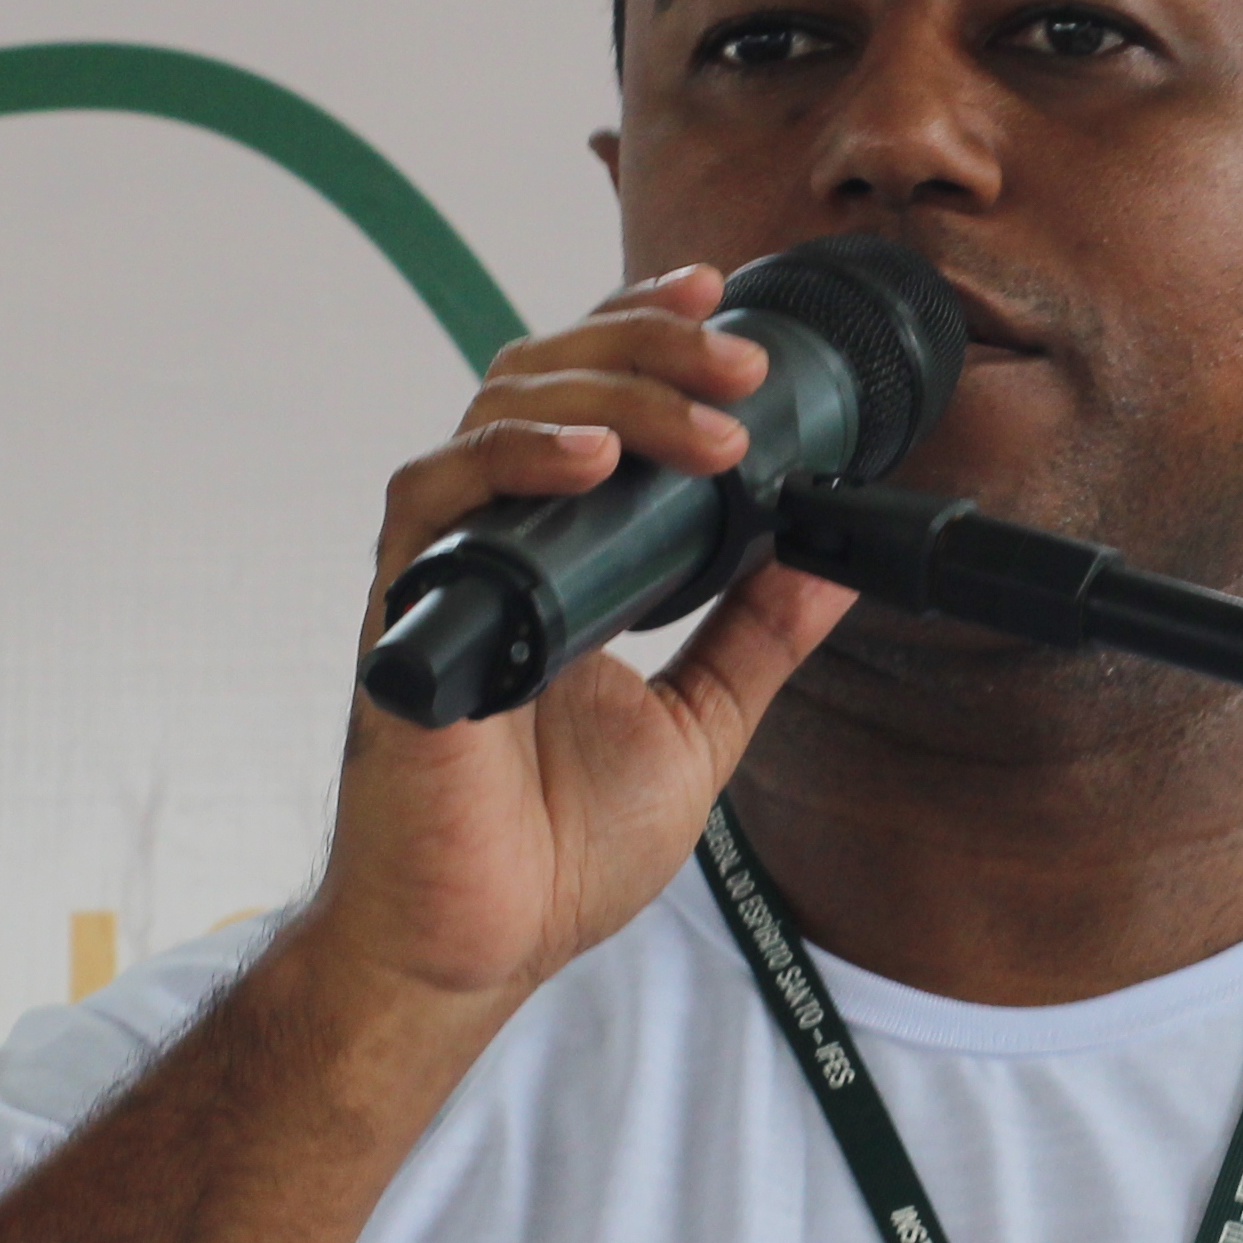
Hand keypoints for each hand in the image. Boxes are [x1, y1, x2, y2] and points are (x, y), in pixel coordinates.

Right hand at [298, 268, 855, 1020]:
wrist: (478, 947)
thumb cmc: (554, 850)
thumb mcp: (697, 725)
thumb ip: (757, 638)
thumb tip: (835, 555)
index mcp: (555, 553)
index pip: (588, 395)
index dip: (643, 330)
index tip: (722, 295)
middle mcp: (493, 541)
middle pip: (546, 375)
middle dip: (648, 346)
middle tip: (743, 363)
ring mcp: (445, 569)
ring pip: (497, 409)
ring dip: (610, 395)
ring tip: (706, 421)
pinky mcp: (407, 616)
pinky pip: (436, 496)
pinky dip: (514, 461)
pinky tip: (591, 458)